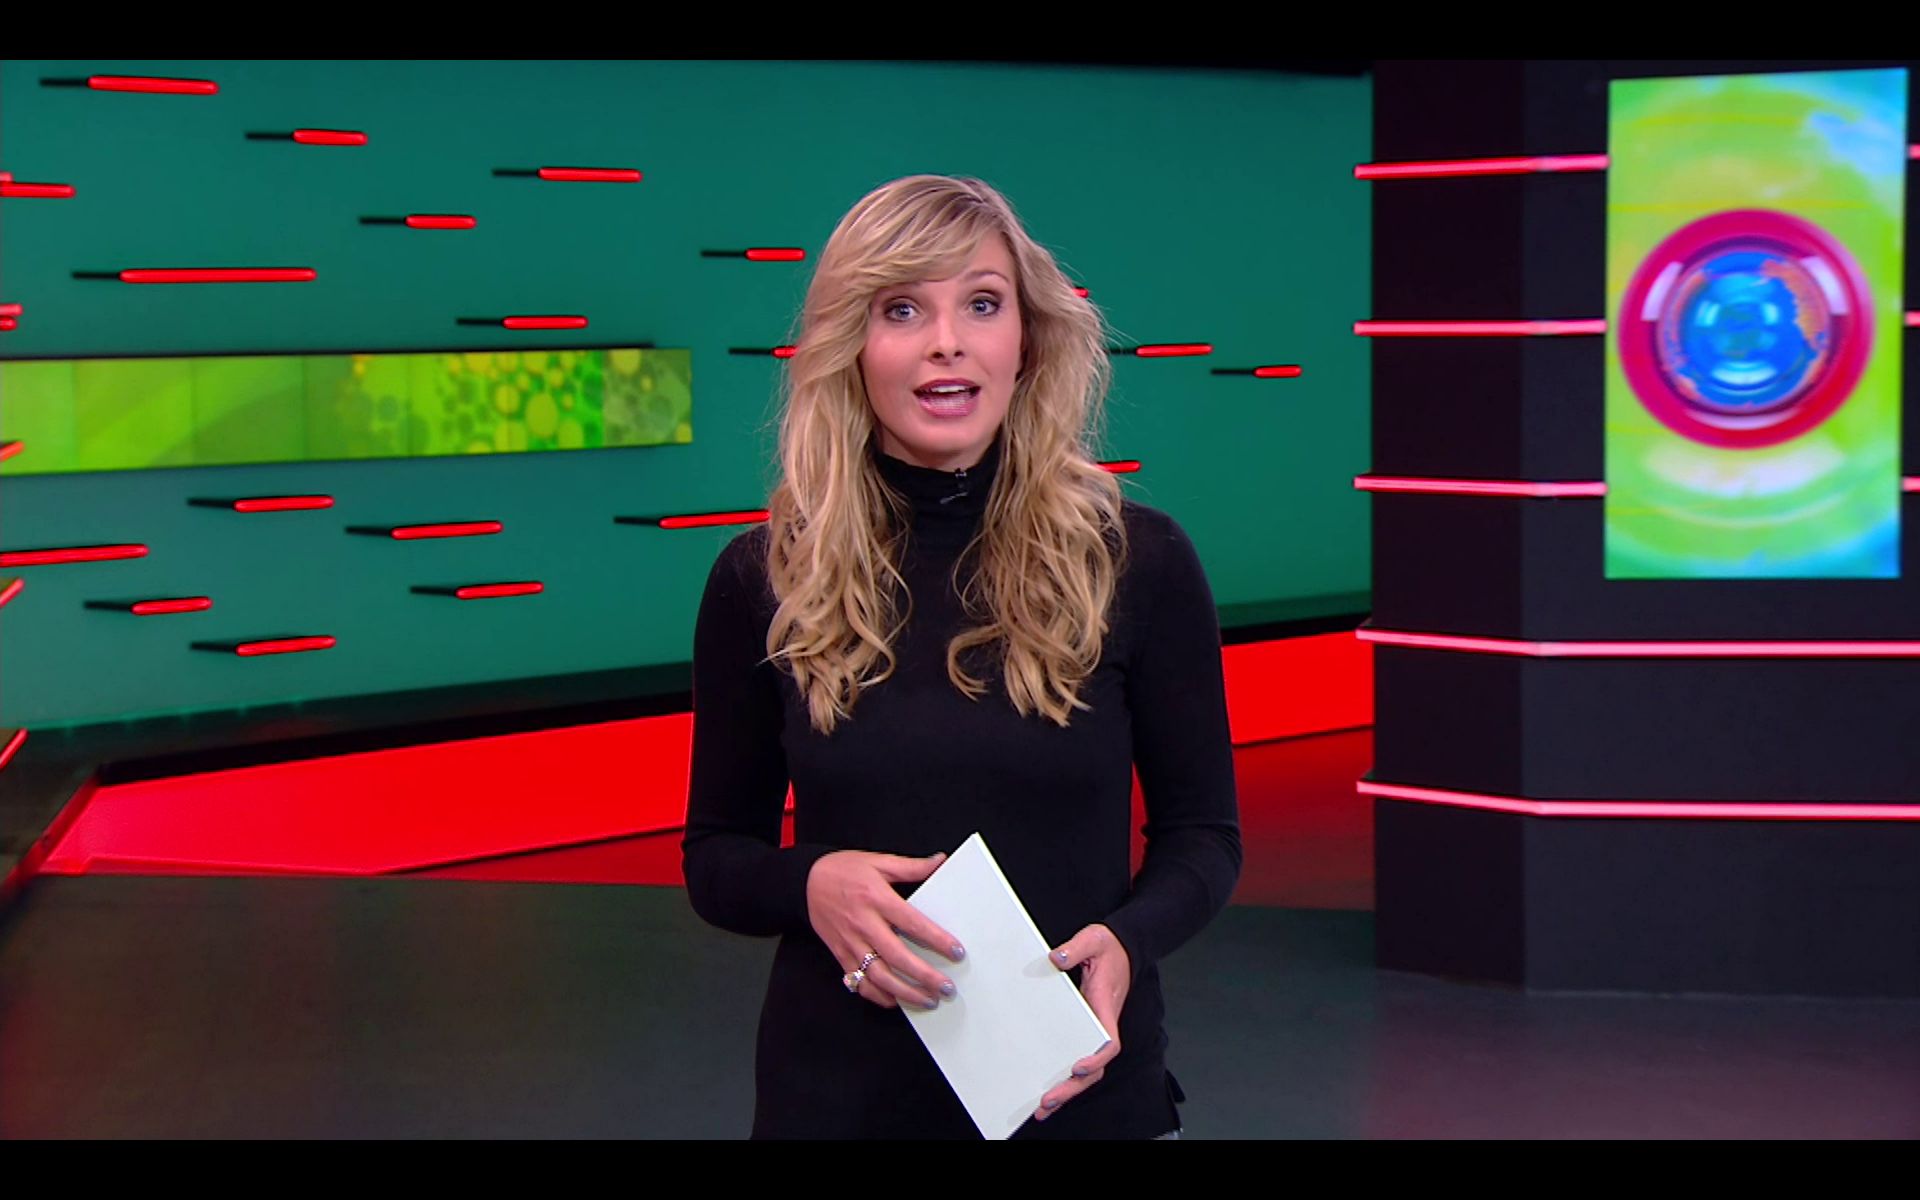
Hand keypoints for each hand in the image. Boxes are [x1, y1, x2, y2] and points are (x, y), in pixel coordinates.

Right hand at [806, 850, 965, 1011]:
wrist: (804, 882)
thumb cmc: (843, 870)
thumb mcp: (878, 861)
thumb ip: (911, 866)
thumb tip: (939, 861)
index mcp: (876, 898)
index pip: (912, 923)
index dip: (936, 939)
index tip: (957, 952)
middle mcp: (863, 924)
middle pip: (896, 956)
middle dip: (924, 976)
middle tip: (947, 988)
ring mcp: (850, 943)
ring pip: (878, 976)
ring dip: (904, 992)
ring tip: (928, 1000)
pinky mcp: (840, 955)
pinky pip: (859, 982)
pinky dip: (877, 996)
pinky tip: (895, 1000)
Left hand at [1034, 923, 1128, 1121]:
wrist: (1124, 947)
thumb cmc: (1109, 947)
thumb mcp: (1093, 939)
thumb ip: (1075, 948)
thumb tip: (1057, 958)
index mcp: (1106, 1006)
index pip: (1109, 1043)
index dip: (1096, 1059)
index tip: (1078, 1068)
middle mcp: (1103, 1023)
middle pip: (1095, 1069)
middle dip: (1072, 1088)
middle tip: (1047, 1102)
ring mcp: (1095, 1029)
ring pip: (1087, 1070)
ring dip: (1067, 1090)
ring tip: (1042, 1109)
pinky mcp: (1085, 1028)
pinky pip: (1078, 1058)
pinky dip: (1066, 1078)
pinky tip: (1048, 1090)